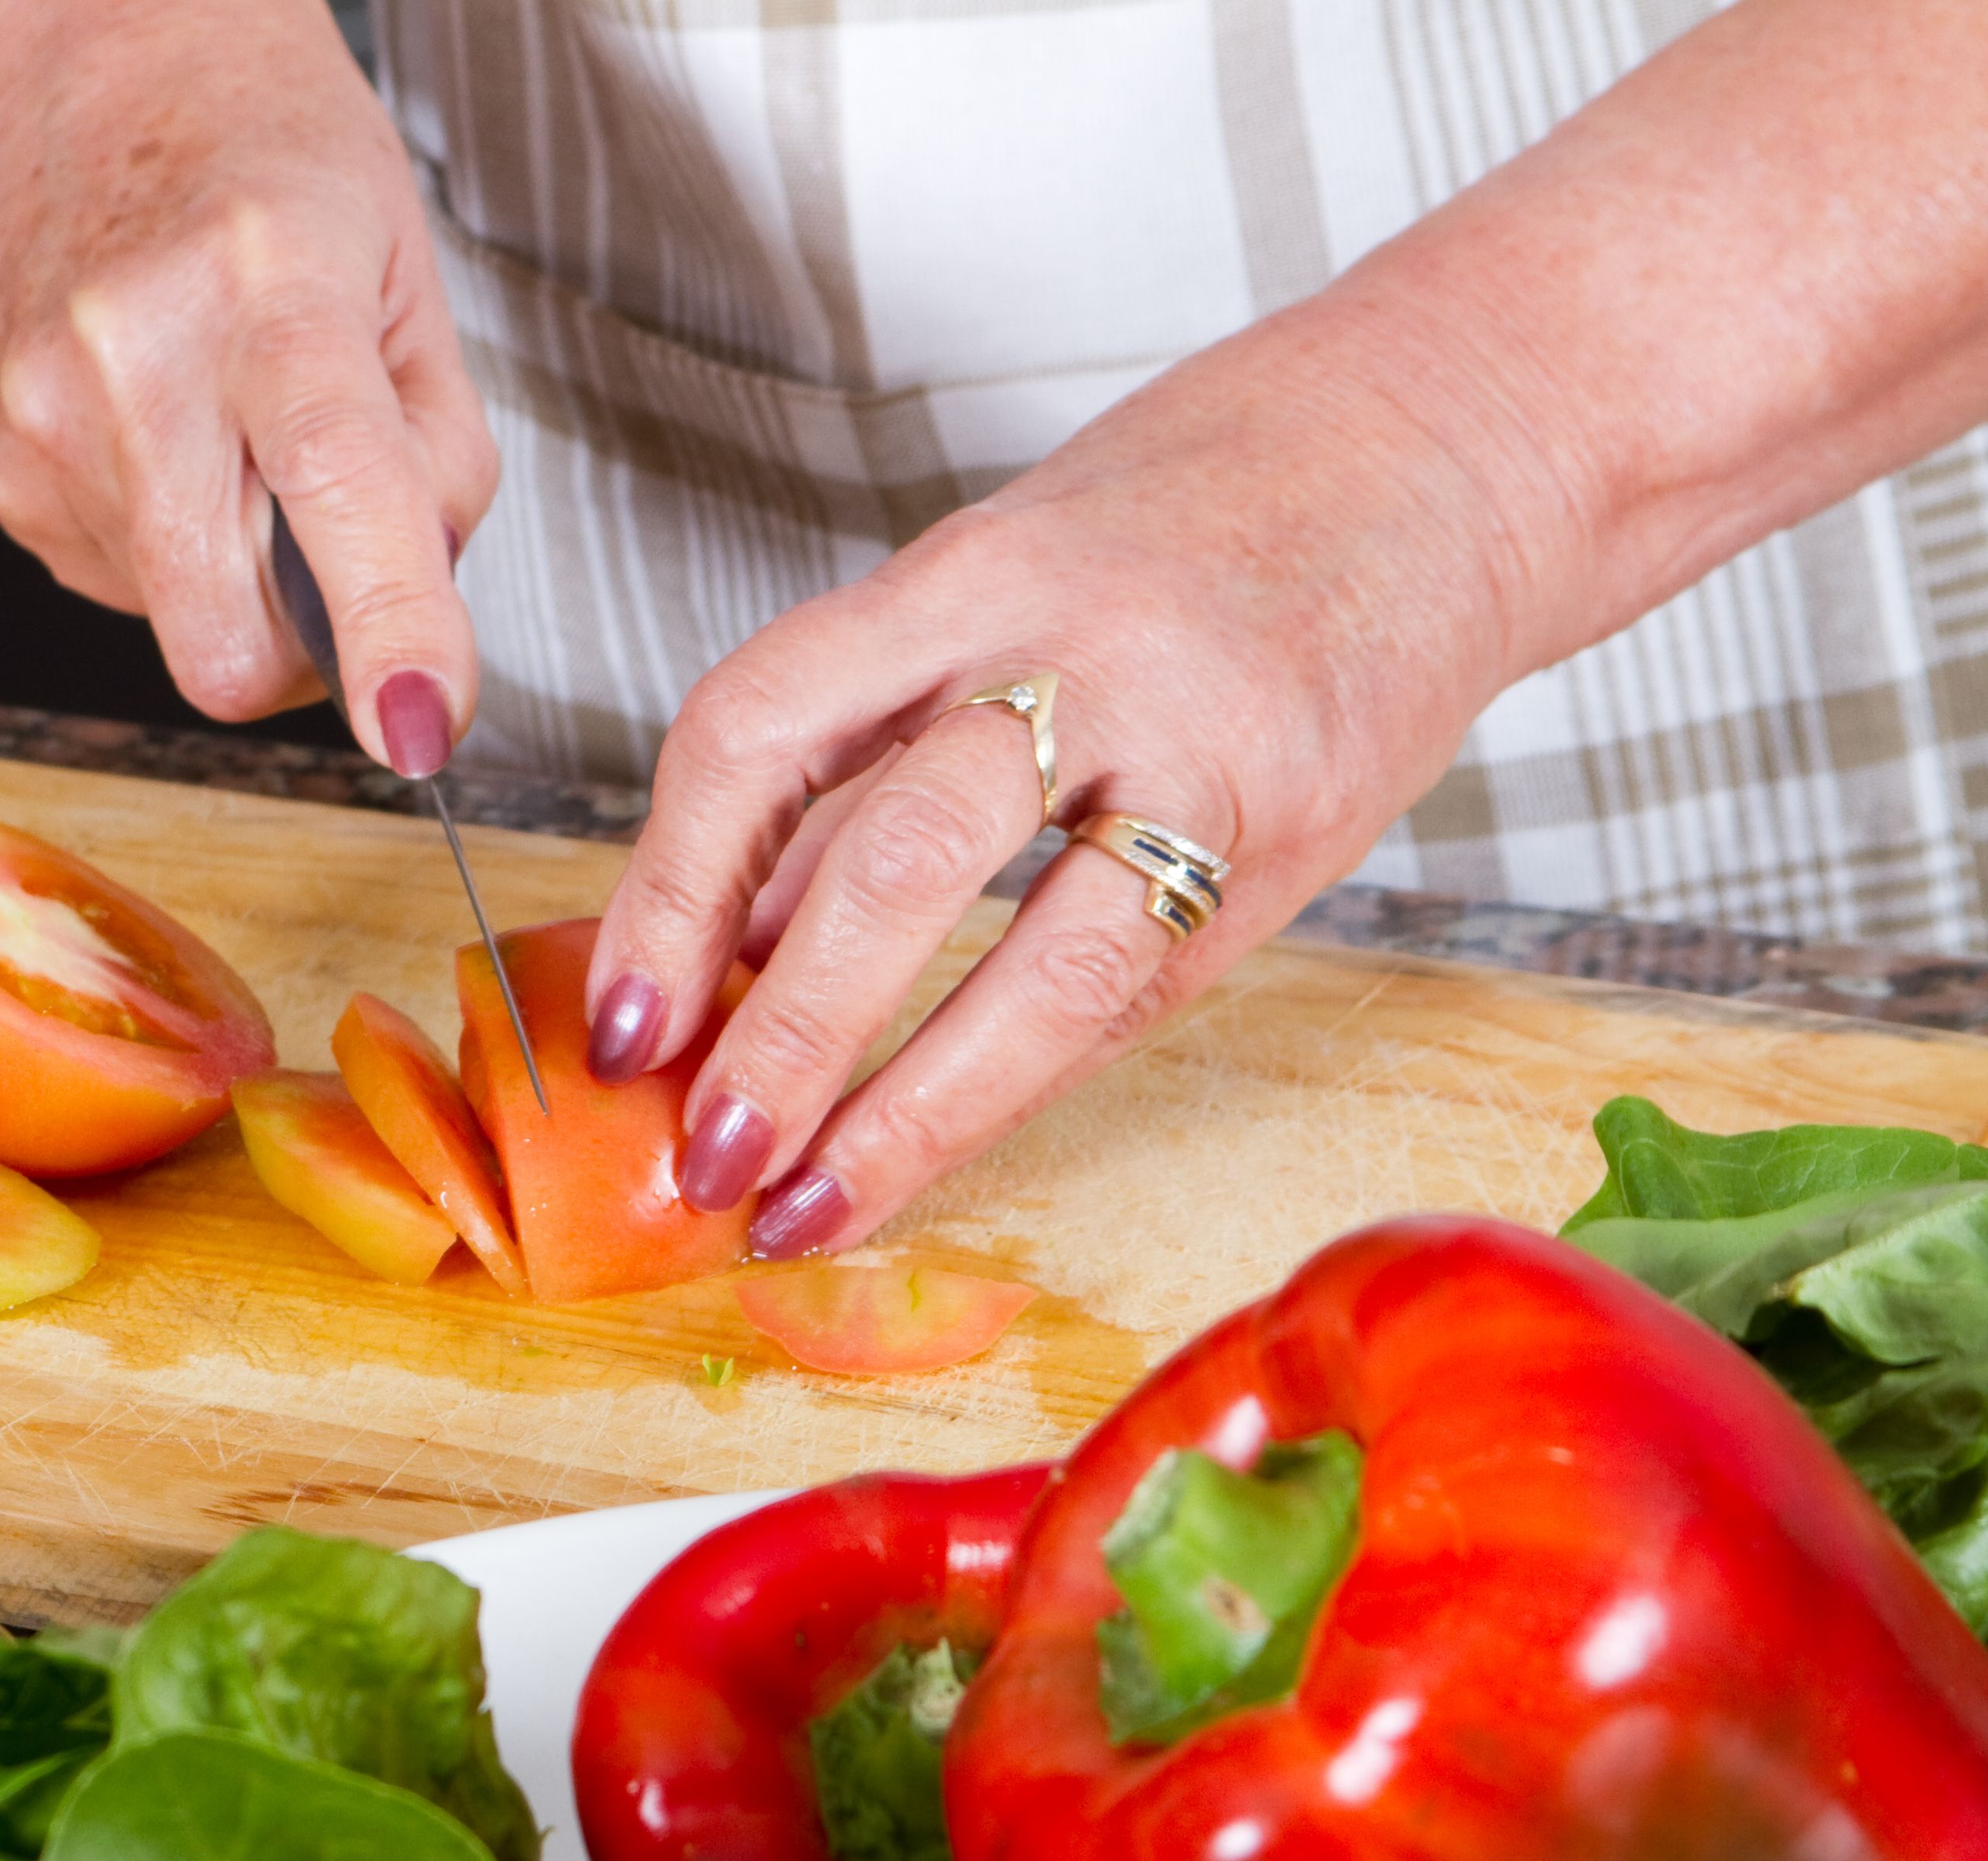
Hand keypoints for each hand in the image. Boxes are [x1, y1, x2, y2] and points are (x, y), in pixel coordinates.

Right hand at [0, 0, 495, 769]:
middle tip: (337, 559)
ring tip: (234, 434)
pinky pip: (118, 589)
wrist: (98, 61)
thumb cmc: (265, 148)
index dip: (385, 626)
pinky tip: (169, 437)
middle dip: (306, 652)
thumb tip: (421, 618)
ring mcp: (43, 421)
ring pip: (178, 628)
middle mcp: (132, 356)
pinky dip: (169, 547)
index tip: (418, 723)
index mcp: (266, 282)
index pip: (331, 481)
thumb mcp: (407, 272)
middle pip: (227, 637)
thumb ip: (438, 460)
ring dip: (235, 577)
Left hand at [579, 306, 1545, 1255]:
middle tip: (699, 1153)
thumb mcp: (993, 581)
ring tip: (798, 1201)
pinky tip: (931, 1148)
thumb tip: (716, 937)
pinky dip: (1012, 1084)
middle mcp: (1081, 650)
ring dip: (895, 1100)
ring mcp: (1204, 746)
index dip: (668, 889)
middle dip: (780, 1031)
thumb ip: (860, 748)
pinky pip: (1130, 987)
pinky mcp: (1294, 833)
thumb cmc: (1192, 518)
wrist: (1459, 440)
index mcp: (968, 573)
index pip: (762, 725)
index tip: (620, 1023)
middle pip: (894, 857)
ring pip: (1032, 951)